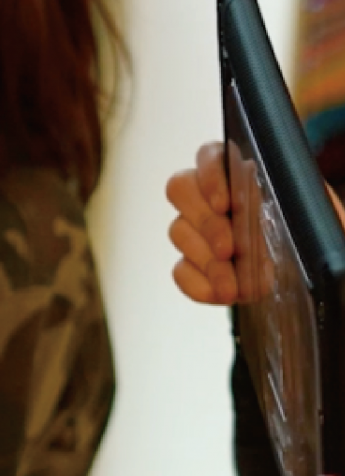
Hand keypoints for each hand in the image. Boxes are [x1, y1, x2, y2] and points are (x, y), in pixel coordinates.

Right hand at [168, 141, 344, 303]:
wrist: (320, 282)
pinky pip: (180, 271)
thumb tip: (273, 201)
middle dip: (205, 222)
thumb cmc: (321, 245)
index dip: (209, 175)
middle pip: (181, 189)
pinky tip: (223, 294)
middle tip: (228, 249)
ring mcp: (202, 232)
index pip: (211, 155)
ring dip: (206, 260)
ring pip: (178, 231)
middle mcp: (220, 198)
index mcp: (250, 176)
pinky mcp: (195, 266)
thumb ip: (298, 199)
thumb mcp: (320, 217)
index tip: (224, 204)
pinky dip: (198, 285)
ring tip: (233, 284)